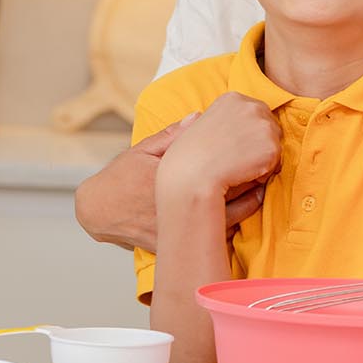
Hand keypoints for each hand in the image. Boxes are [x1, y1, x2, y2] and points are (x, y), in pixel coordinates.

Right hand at [73, 112, 267, 252]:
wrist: (99, 209)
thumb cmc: (121, 175)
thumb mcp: (144, 150)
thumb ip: (173, 135)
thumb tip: (198, 117)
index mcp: (167, 180)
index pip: (212, 174)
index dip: (238, 167)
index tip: (254, 157)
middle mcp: (171, 208)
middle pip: (220, 201)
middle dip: (246, 188)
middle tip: (264, 175)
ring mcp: (172, 230)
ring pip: (217, 224)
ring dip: (241, 210)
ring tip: (257, 193)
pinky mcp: (171, 245)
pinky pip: (206, 238)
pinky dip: (223, 226)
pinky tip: (237, 214)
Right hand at [158, 93, 282, 201]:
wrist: (192, 175)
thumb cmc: (188, 156)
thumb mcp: (194, 126)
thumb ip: (208, 119)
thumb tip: (196, 116)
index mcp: (232, 99)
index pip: (255, 112)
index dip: (248, 131)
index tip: (234, 144)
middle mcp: (251, 107)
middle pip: (270, 125)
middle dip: (259, 143)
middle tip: (238, 159)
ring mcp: (264, 126)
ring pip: (274, 144)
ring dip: (261, 158)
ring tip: (238, 167)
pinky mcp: (272, 147)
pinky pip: (276, 163)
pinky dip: (262, 172)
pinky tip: (243, 174)